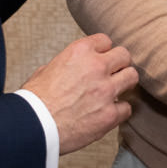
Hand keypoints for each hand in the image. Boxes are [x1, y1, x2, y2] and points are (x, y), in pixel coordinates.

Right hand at [22, 33, 138, 154]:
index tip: (101, 59)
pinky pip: (127, 108)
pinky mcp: (110, 114)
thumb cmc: (35, 101)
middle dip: (119, 64)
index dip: (103, 51)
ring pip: (132, 77)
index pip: (105, 40)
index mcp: (79, 52)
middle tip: (113, 74)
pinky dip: (119, 111)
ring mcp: (106, 90)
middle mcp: (96, 67)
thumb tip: (70, 69)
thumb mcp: (46, 70)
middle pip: (124, 55)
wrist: (34, 126)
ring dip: (124, 84)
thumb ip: (66, 65)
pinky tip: (109, 113)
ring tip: (115, 91)